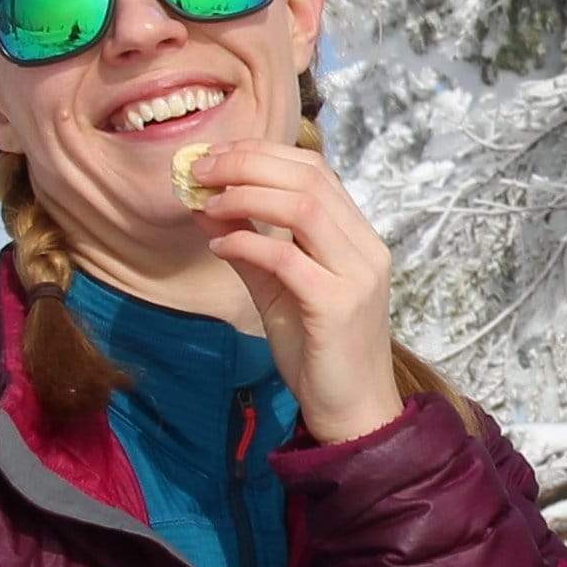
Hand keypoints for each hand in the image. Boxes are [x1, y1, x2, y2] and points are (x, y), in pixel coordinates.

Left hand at [186, 142, 404, 444]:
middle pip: (310, 177)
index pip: (315, 170)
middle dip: (248, 163)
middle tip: (201, 169)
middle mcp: (365, 248)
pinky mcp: (338, 305)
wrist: (352, 412)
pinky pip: (287, 257)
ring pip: (303, 207)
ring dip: (246, 195)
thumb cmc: (318, 352)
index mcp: (357, 237)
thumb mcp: (277, 289)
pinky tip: (219, 246)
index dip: (262, 153)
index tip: (215, 156)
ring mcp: (357, 274)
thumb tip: (207, 204)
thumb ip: (250, 245)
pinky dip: (247, 243)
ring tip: (207, 201)